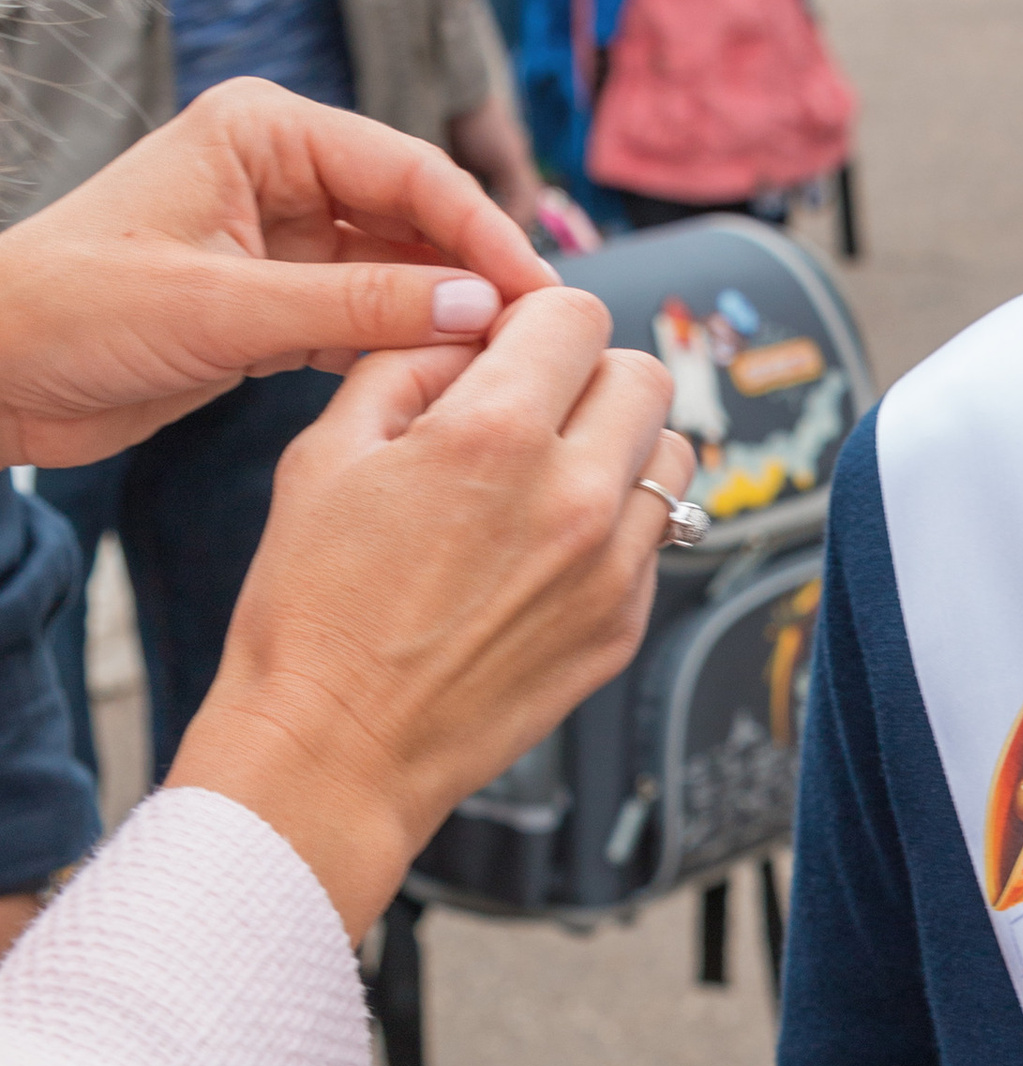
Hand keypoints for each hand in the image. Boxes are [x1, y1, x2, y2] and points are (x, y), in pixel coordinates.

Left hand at [0, 79, 552, 469]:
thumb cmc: (72, 310)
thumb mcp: (221, 307)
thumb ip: (356, 303)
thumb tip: (478, 306)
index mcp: (264, 131)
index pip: (409, 170)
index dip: (484, 233)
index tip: (539, 295)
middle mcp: (280, 173)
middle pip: (415, 217)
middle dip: (475, 275)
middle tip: (539, 340)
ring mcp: (278, 239)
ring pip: (396, 272)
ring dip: (444, 316)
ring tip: (506, 369)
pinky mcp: (270, 303)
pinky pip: (363, 317)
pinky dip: (399, 349)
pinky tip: (441, 385)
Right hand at [168, 289, 679, 937]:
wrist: (334, 751)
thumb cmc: (311, 613)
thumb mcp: (324, 453)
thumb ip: (407, 367)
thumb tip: (467, 337)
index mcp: (495, 435)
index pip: (577, 314)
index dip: (535, 322)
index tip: (507, 349)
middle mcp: (574, 496)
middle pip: (643, 376)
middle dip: (587, 377)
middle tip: (531, 410)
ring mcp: (612, 567)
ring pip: (669, 456)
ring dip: (617, 448)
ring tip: (546, 480)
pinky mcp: (623, 625)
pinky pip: (657, 538)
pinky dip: (617, 525)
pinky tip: (544, 550)